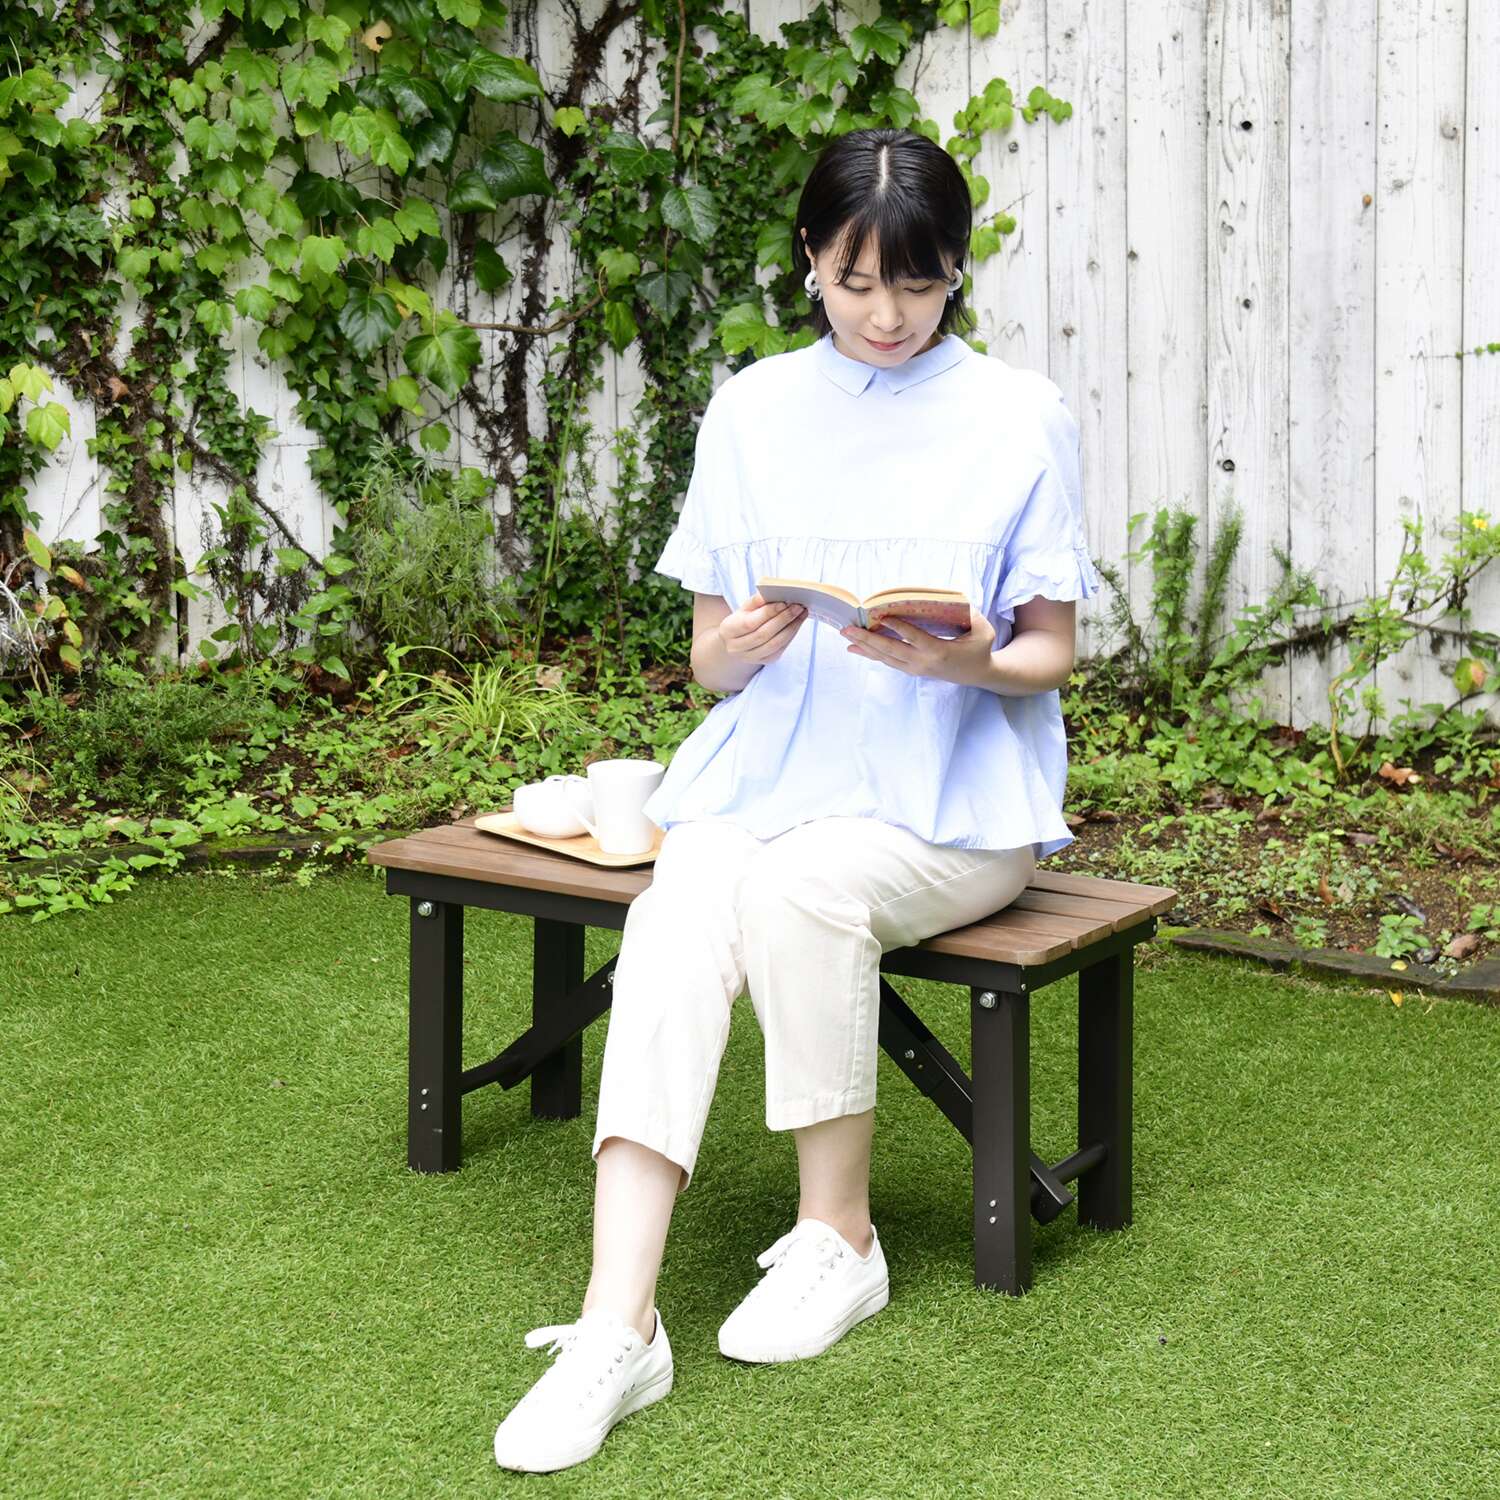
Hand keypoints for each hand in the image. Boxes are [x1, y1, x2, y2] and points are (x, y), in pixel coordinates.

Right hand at [719, 591, 807, 665]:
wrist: (737, 641)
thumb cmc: (742, 620)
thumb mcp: (745, 608)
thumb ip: (757, 601)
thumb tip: (773, 593)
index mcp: (728, 630)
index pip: (749, 623)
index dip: (767, 613)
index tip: (784, 602)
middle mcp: (736, 647)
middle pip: (764, 634)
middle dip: (783, 619)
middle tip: (798, 606)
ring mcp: (750, 657)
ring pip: (775, 644)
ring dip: (791, 627)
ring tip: (802, 613)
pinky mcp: (764, 661)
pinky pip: (780, 649)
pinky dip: (791, 635)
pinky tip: (798, 623)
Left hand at [840, 606, 995, 685]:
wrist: (979, 674)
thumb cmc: (980, 648)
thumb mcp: (982, 629)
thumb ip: (970, 614)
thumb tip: (952, 597)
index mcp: (939, 651)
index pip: (914, 638)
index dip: (898, 627)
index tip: (882, 616)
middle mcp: (923, 662)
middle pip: (891, 650)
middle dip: (868, 639)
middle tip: (848, 629)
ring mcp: (916, 669)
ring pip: (886, 658)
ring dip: (865, 647)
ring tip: (846, 638)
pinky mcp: (912, 670)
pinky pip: (889, 661)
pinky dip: (872, 654)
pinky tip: (856, 648)